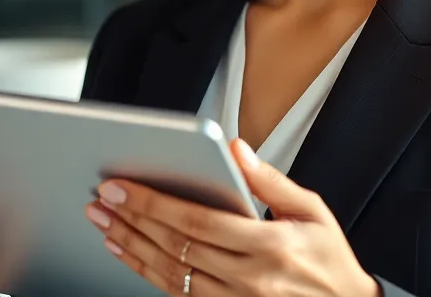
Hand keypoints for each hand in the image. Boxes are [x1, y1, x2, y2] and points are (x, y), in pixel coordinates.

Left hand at [85, 139, 379, 296]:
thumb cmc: (329, 258)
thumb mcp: (312, 210)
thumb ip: (270, 181)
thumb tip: (236, 149)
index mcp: (270, 245)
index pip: (197, 222)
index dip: (154, 204)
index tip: (122, 187)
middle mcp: (249, 278)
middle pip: (176, 247)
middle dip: (132, 221)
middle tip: (101, 199)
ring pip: (170, 274)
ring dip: (131, 248)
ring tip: (104, 225)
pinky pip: (178, 294)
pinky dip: (148, 273)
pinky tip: (129, 254)